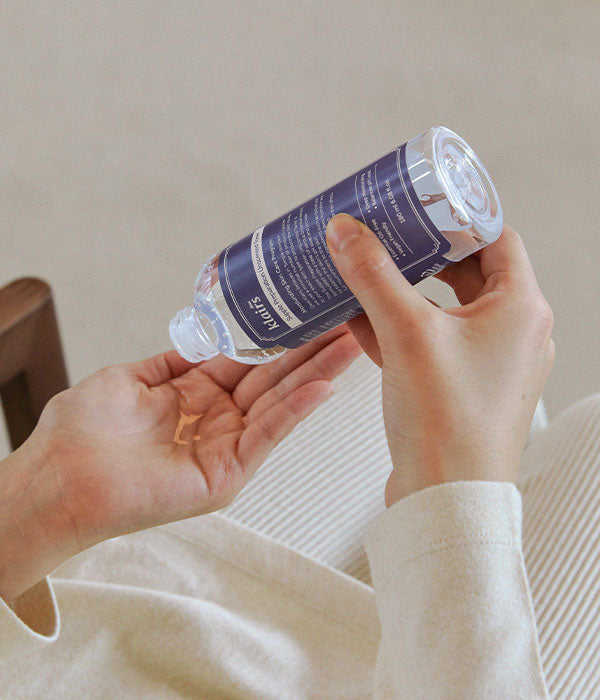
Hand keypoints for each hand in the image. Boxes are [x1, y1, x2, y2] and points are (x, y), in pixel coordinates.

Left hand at [0, 327, 359, 603]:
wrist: (59, 476)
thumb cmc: (81, 431)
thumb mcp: (129, 377)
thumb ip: (173, 359)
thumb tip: (203, 335)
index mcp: (193, 395)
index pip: (248, 359)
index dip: (277, 334)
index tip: (306, 311)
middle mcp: (215, 420)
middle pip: (272, 378)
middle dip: (311, 350)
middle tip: (347, 321)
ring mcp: (225, 447)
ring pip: (279, 403)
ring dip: (316, 374)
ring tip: (351, 345)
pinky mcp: (227, 474)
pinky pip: (267, 436)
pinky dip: (295, 410)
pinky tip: (322, 385)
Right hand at [325, 214, 554, 506]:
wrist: (447, 501)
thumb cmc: (446, 421)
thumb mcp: (405, 333)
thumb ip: (374, 276)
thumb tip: (346, 231)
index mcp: (521, 307)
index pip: (496, 238)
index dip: (458, 217)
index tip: (420, 206)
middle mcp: (515, 332)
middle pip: (470, 272)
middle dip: (425, 255)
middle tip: (388, 236)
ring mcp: (492, 363)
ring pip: (448, 311)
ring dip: (408, 293)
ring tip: (368, 275)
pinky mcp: (467, 388)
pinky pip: (436, 344)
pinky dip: (404, 330)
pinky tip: (360, 323)